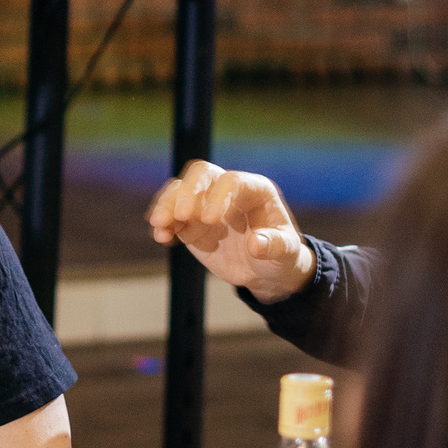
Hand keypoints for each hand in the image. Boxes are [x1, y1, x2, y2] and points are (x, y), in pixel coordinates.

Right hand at [147, 160, 315, 301]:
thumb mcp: (287, 252)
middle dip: (187, 192)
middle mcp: (227, 191)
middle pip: (201, 175)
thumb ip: (274, 245)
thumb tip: (254, 244)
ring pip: (179, 191)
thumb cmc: (282, 255)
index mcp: (254, 190)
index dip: (218, 195)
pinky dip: (163, 224)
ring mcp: (206, 205)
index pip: (231, 181)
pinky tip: (161, 237)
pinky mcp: (191, 224)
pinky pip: (171, 216)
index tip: (209, 219)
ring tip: (160, 226)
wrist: (266, 271)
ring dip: (167, 205)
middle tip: (180, 215)